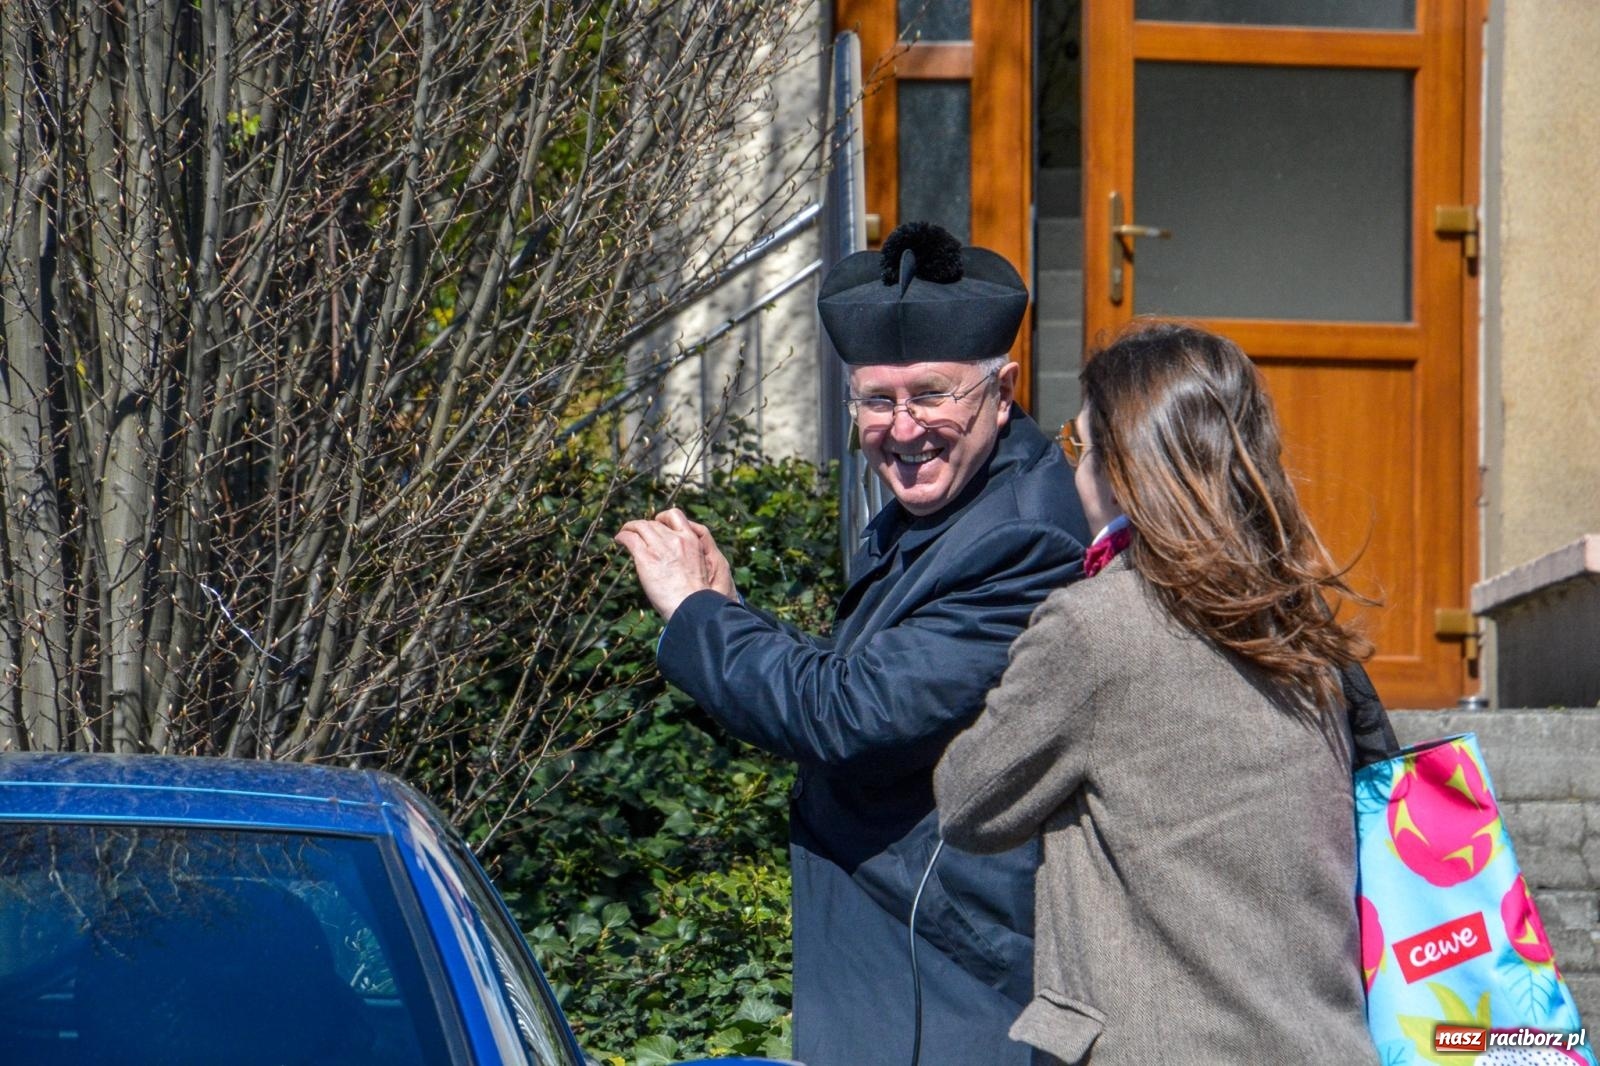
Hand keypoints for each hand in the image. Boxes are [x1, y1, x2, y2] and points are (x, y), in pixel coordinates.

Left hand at [614, 508, 736, 621]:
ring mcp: (660, 547)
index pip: (675, 516)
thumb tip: (677, 558)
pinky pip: (630, 539)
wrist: (692, 605)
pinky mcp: (646, 558)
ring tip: (624, 532)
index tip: (658, 525)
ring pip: (641, 526)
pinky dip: (623, 536)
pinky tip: (619, 539)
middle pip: (655, 524)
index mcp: (691, 540)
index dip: (663, 519)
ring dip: (630, 527)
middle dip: (645, 527)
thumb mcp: (702, 567)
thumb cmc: (697, 595)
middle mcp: (676, 539)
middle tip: (638, 534)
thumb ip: (689, 556)